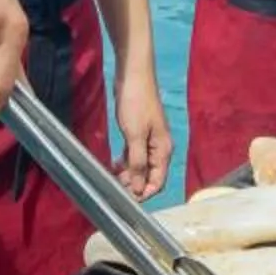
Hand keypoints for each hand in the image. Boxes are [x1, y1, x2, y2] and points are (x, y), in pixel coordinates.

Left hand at [111, 60, 173, 198]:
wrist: (133, 74)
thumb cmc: (136, 103)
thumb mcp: (135, 136)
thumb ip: (137, 163)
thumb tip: (138, 188)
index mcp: (163, 149)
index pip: (158, 182)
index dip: (144, 193)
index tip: (125, 199)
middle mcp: (159, 147)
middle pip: (150, 176)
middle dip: (134, 185)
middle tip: (114, 187)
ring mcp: (148, 140)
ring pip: (140, 166)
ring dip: (128, 174)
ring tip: (112, 176)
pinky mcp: (138, 133)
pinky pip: (134, 155)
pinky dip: (125, 162)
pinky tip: (114, 163)